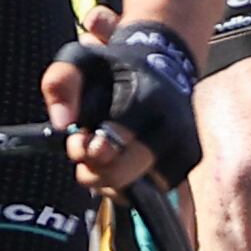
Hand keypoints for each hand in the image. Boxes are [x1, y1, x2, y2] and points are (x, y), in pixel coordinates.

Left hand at [45, 24, 197, 194]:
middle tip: (89, 148)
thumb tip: (62, 124)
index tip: (77, 140)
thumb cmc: (116, 66)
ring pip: (131, 190)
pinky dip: (130, 180)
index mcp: (145, 102)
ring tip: (108, 151)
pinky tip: (125, 157)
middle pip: (118, 177)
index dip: (83, 151)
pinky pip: (147, 189)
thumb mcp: (80, 60)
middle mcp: (171, 128)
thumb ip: (61, 83)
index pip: (107, 149)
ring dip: (110, 178)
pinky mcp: (189, 160)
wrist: (166, 62)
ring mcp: (184, 147)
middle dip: (93, 169)